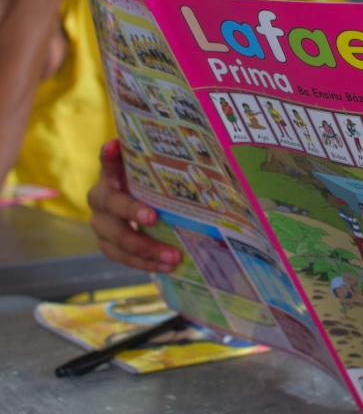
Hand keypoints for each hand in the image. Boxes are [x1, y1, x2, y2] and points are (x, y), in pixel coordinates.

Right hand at [87, 139, 181, 272]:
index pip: (108, 161)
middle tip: (153, 217)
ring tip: (173, 256)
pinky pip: (123, 257)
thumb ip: (170, 171)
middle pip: (111, 203)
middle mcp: (102, 197)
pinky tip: (167, 267)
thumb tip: (209, 162)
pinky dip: (145, 263)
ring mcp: (102, 223)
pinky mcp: (108, 245)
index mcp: (113, 175)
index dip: (109, 155)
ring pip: (116, 237)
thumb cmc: (156, 191)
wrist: (140, 215)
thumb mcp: (160, 180)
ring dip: (144, 248)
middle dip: (132, 211)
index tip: (115, 146)